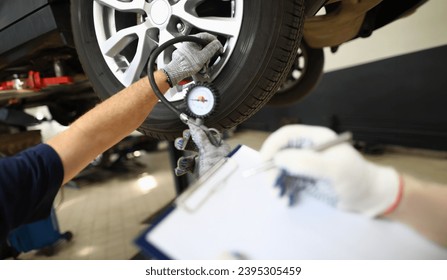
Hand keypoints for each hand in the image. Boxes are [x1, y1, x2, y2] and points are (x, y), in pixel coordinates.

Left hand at [162, 33, 222, 85]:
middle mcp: (189, 43)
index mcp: (192, 39)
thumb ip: (211, 49)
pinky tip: (200, 67)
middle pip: (204, 44)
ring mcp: (187, 49)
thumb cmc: (186, 65)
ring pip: (201, 52)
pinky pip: (196, 56)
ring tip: (204, 65)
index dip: (215, 42)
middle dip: (209, 53)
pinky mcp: (187, 56)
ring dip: (205, 59)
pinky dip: (200, 61)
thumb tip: (217, 44)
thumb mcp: (203, 57)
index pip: (207, 36)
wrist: (176, 72)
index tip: (219, 48)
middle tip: (212, 58)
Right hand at [174, 120, 230, 176]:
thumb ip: (202, 139)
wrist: (217, 191)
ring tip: (182, 159)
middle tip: (184, 140)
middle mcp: (211, 152)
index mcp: (218, 145)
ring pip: (189, 152)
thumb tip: (196, 126)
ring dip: (183, 155)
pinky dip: (182, 167)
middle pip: (195, 141)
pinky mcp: (198, 170)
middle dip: (187, 141)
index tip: (188, 120)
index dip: (197, 126)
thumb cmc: (218, 170)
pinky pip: (187, 165)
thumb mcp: (210, 152)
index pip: (206, 132)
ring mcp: (203, 161)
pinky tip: (180, 171)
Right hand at [260, 125, 400, 216]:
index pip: (285, 135)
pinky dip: (284, 191)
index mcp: (315, 138)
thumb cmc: (356, 179)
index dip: (272, 146)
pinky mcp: (306, 179)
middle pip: (279, 153)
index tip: (264, 163)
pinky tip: (287, 200)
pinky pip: (287, 182)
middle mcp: (308, 149)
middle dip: (272, 169)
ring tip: (280, 197)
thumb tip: (279, 158)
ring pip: (281, 170)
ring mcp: (306, 165)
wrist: (370, 198)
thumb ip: (306, 162)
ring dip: (276, 183)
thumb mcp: (334, 169)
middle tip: (273, 187)